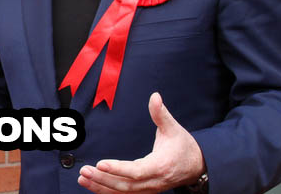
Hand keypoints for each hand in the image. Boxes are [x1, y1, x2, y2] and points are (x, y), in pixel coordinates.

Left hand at [78, 92, 204, 193]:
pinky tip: (92, 185)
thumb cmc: (183, 147)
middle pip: (125, 185)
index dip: (118, 169)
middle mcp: (153, 181)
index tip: (101, 164)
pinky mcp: (144, 191)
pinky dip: (106, 192)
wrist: (197, 166)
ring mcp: (148, 189)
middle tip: (85, 170)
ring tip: (83, 178)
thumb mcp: (174, 128)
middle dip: (103, 179)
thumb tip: (155, 96)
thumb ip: (161, 113)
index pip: (136, 171)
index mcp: (160, 166)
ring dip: (101, 187)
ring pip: (122, 193)